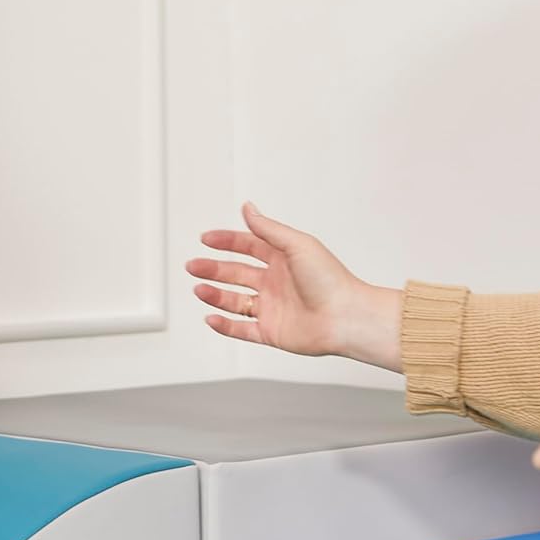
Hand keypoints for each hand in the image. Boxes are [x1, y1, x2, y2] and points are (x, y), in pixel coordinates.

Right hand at [186, 203, 401, 366]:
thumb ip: (268, 228)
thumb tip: (248, 208)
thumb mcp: (296, 244)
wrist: (345, 317)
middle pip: (236, 273)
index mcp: (282, 259)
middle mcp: (275, 283)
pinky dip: (224, 326)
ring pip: (235, 301)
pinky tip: (210, 318)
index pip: (248, 246)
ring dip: (215, 294)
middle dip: (213, 269)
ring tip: (199, 289)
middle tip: (193, 266)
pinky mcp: (272, 332)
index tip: (206, 239)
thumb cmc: (330, 279)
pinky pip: (242, 329)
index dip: (226, 241)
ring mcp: (272, 308)